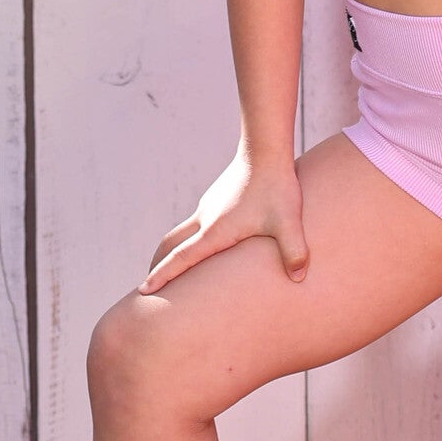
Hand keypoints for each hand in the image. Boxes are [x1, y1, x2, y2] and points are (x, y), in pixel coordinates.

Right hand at [142, 143, 308, 289]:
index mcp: (215, 231)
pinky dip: (190, 238)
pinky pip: (197, 223)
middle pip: (171, 245)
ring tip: (175, 270)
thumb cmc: (276, 186)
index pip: (181, 258)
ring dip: (173, 251)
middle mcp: (205, 219)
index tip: (142, 292)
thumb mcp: (288, 222)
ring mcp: (209, 207)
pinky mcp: (217, 198)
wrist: (266, 148)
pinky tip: (206, 244)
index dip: (162, 276)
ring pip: (183, 232)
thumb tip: (299, 277)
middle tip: (149, 288)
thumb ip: (294, 251)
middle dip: (159, 265)